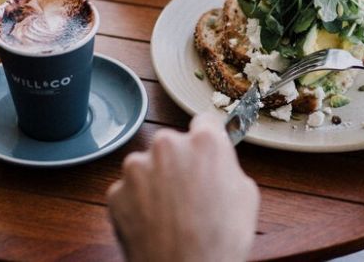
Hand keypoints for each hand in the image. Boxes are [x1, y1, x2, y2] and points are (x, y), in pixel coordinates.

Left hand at [107, 112, 259, 261]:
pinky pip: (129, 191)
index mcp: (204, 141)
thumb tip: (218, 162)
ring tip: (172, 213)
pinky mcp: (116, 192)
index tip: (205, 150)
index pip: (205, 122)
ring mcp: (136, 168)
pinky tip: (155, 223)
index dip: (207, 139)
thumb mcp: (246, 194)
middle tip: (191, 192)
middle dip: (179, 162)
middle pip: (172, 144)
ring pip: (148, 166)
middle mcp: (166, 145)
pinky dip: (139, 204)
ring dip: (156, 182)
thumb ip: (227, 166)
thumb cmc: (220, 240)